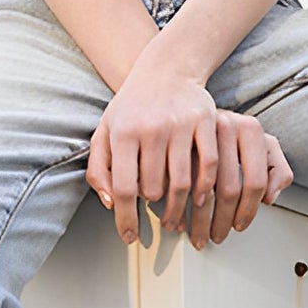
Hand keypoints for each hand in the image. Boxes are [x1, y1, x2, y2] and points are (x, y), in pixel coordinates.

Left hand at [86, 65, 293, 245]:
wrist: (166, 70)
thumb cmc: (132, 108)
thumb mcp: (105, 133)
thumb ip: (98, 169)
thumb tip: (110, 204)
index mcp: (123, 133)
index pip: (122, 187)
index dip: (125, 218)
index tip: (130, 238)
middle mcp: (151, 128)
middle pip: (153, 189)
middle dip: (153, 210)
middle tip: (158, 218)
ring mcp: (180, 124)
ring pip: (181, 182)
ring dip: (179, 208)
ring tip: (176, 217)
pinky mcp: (205, 121)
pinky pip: (208, 165)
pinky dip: (205, 188)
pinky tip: (200, 198)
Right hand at [185, 109, 294, 248]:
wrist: (188, 106)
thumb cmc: (227, 132)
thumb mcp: (257, 143)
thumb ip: (275, 167)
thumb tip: (270, 198)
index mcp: (250, 128)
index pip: (255, 181)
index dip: (249, 210)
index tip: (240, 225)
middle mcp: (225, 127)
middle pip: (228, 190)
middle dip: (223, 221)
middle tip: (218, 236)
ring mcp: (199, 135)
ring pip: (202, 192)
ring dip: (200, 222)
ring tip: (200, 236)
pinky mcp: (174, 145)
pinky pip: (178, 185)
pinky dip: (178, 210)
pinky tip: (180, 222)